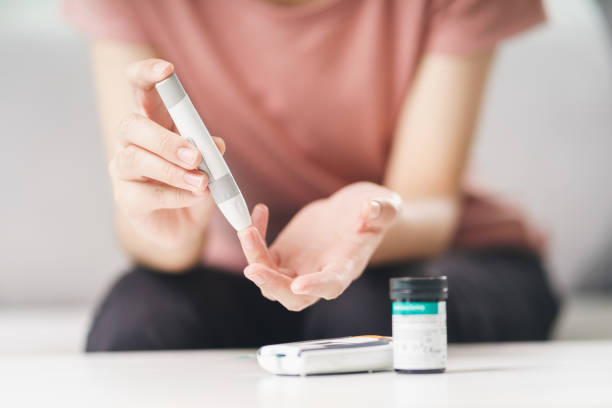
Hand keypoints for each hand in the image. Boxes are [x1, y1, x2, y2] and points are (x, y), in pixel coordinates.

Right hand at [108, 59, 224, 248]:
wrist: (186, 225)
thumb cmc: (195, 184)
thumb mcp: (210, 164)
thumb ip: (210, 150)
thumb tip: (215, 144)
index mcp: (154, 121)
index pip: (140, 88)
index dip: (147, 73)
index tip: (167, 70)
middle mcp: (132, 141)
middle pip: (131, 125)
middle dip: (164, 140)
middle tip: (196, 156)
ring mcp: (124, 170)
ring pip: (135, 160)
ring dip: (171, 171)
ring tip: (201, 182)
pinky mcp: (126, 198)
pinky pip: (145, 194)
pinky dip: (174, 195)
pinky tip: (194, 197)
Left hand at [238, 182, 400, 310]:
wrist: (354, 212)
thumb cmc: (372, 212)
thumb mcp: (385, 206)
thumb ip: (382, 210)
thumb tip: (370, 210)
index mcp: (346, 267)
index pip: (331, 285)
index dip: (316, 287)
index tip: (299, 285)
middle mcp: (319, 275)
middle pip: (292, 297)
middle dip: (272, 286)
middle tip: (253, 268)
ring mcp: (298, 268)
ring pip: (270, 280)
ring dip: (254, 260)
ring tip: (247, 230)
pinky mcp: (283, 256)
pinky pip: (261, 257)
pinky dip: (254, 240)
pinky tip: (259, 212)